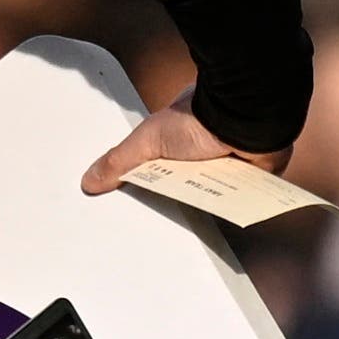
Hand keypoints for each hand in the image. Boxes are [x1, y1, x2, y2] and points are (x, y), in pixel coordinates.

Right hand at [83, 104, 282, 195]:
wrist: (243, 121)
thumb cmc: (199, 119)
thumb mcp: (146, 140)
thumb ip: (118, 161)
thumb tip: (90, 179)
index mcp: (177, 142)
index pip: (161, 172)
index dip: (154, 186)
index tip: (144, 202)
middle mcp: (203, 153)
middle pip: (187, 186)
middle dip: (180, 198)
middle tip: (171, 215)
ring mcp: (226, 165)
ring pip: (213, 195)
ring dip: (207, 202)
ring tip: (197, 218)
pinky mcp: (249, 178)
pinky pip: (239, 199)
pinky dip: (234, 206)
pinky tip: (226, 215)